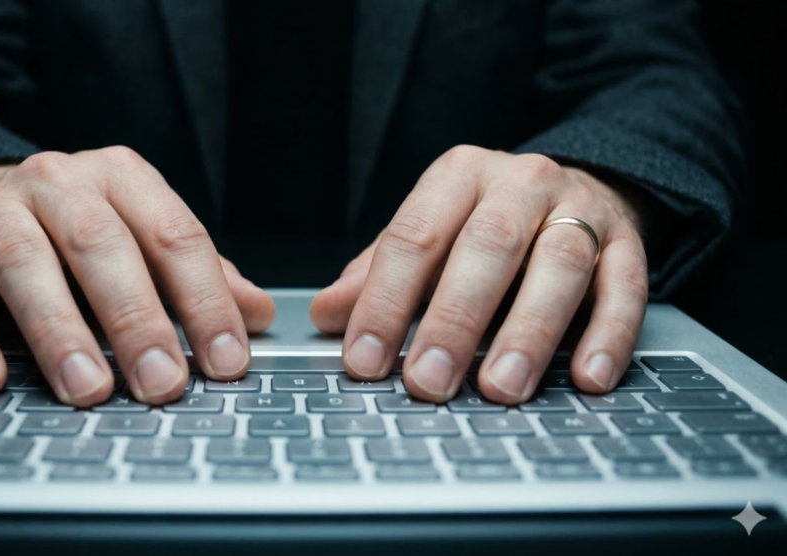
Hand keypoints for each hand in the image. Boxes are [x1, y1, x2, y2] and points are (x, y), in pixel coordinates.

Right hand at [0, 147, 274, 405]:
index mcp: (123, 178)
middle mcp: (61, 182)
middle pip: (103, 247)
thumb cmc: (79, 227)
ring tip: (86, 390)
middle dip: (136, 320)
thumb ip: (198, 275)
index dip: (205, 302)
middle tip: (161, 384)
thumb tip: (258, 316)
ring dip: (58, 332)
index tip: (226, 361)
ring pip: (27, 264)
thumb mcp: (143, 236)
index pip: (175, 236)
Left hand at [311, 145, 647, 403]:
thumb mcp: (429, 236)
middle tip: (428, 382)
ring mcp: (580, 208)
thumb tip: (327, 315)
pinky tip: (587, 377)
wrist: (576, 187)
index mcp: (458, 176)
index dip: (384, 302)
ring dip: (529, 331)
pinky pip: (627, 286)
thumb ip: (379, 274)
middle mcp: (520, 182)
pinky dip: (609, 334)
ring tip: (502, 388)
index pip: (413, 237)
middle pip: (488, 246)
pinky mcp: (628, 242)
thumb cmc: (486, 223)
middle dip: (453, 320)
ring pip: (559, 263)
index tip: (364, 360)